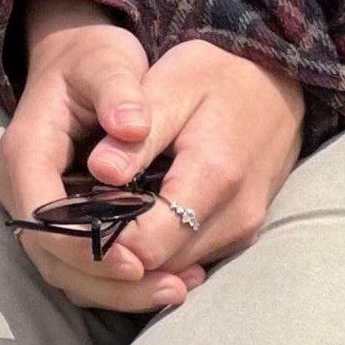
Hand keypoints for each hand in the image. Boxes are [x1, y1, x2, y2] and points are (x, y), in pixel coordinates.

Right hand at [0, 0, 195, 313]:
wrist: (78, 60)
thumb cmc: (92, 61)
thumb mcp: (107, 63)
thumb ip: (119, 91)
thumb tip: (133, 126)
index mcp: (27, 150)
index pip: (39, 214)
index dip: (82, 245)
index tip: (136, 259)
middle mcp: (22, 187)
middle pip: (50, 256)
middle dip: (106, 282)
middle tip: (169, 287)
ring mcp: (38, 207)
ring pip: (64, 270)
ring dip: (115, 291)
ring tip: (176, 290)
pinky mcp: (60, 221)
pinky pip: (81, 266)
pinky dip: (118, 283)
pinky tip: (168, 279)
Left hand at [87, 38, 304, 279]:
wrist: (277, 81)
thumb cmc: (217, 76)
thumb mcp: (170, 88)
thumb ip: (136, 137)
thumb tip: (99, 172)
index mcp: (214, 177)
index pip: (147, 244)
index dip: (101, 240)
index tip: (68, 216)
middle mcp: (235, 216)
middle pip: (158, 265)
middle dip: (112, 250)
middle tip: (74, 216)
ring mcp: (243, 229)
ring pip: (173, 268)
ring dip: (133, 251)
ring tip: (97, 213)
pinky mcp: (243, 232)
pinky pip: (190, 257)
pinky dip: (157, 246)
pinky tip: (131, 215)